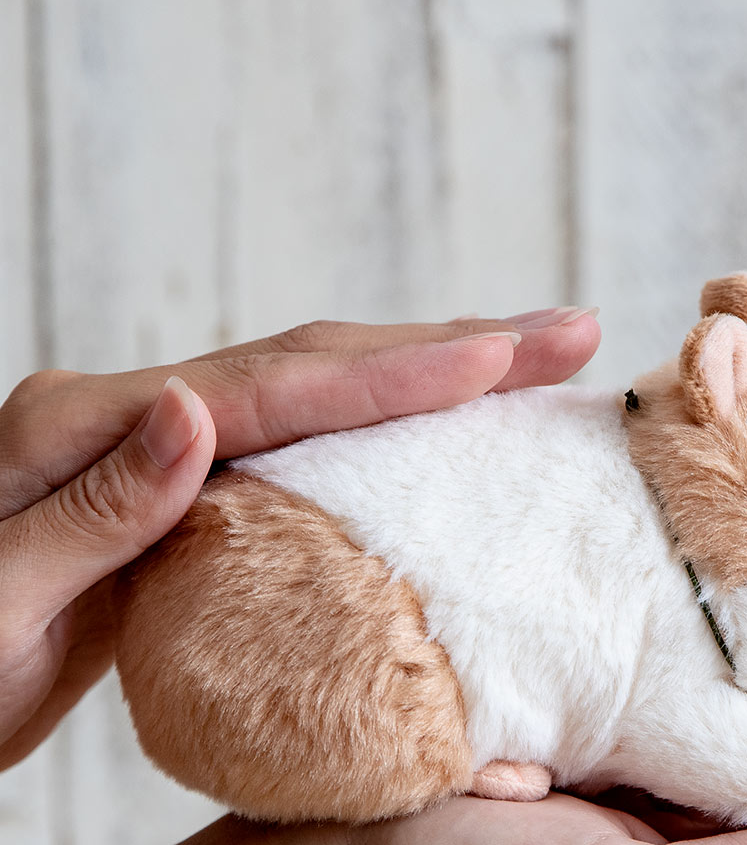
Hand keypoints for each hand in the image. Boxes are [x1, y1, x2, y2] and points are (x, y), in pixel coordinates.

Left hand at [0, 309, 599, 768]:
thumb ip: (91, 511)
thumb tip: (197, 410)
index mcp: (83, 429)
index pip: (271, 389)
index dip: (395, 374)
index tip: (505, 354)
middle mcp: (133, 416)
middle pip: (314, 362)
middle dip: (447, 346)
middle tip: (565, 333)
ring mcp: (160, 445)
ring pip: (318, 391)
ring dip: (426, 372)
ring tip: (529, 362)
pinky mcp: (183, 488)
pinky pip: (303, 442)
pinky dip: (382, 425)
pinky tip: (436, 430)